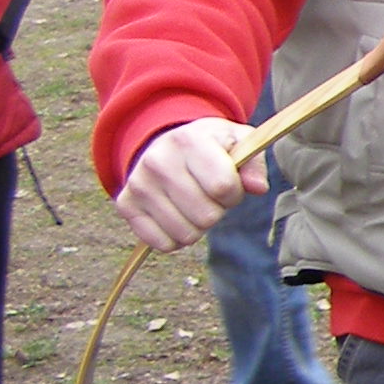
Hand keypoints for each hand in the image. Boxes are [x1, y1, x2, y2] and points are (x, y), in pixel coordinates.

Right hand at [116, 116, 262, 251]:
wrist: (167, 142)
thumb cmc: (212, 146)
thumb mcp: (239, 142)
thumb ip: (253, 164)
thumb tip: (258, 187)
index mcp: (189, 140)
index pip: (223, 187)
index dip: (234, 193)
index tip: (230, 184)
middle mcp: (158, 160)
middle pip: (206, 216)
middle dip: (217, 210)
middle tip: (210, 195)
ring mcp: (138, 184)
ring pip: (185, 234)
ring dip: (198, 226)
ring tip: (194, 203)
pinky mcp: (126, 205)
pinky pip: (162, 243)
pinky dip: (176, 238)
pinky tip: (177, 216)